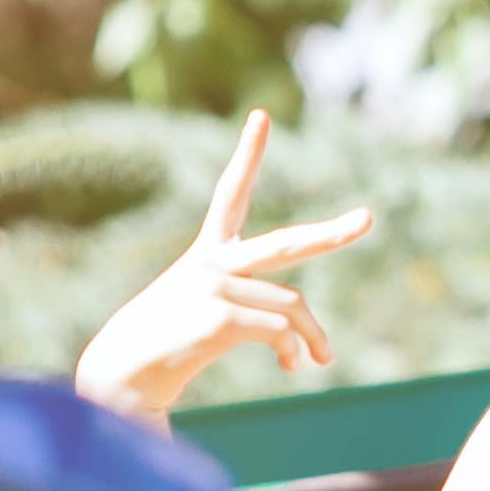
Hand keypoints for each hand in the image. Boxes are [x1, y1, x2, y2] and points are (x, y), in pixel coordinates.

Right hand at [73, 111, 371, 421]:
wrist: (122, 374)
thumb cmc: (169, 341)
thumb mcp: (210, 309)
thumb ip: (253, 304)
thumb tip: (304, 339)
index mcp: (208, 251)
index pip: (230, 193)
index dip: (247, 154)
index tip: (260, 116)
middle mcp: (212, 262)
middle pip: (286, 245)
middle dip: (331, 234)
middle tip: (367, 220)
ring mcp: (215, 288)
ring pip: (292, 305)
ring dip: (312, 336)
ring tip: (320, 359)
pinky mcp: (219, 318)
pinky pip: (280, 332)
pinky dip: (292, 350)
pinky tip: (289, 367)